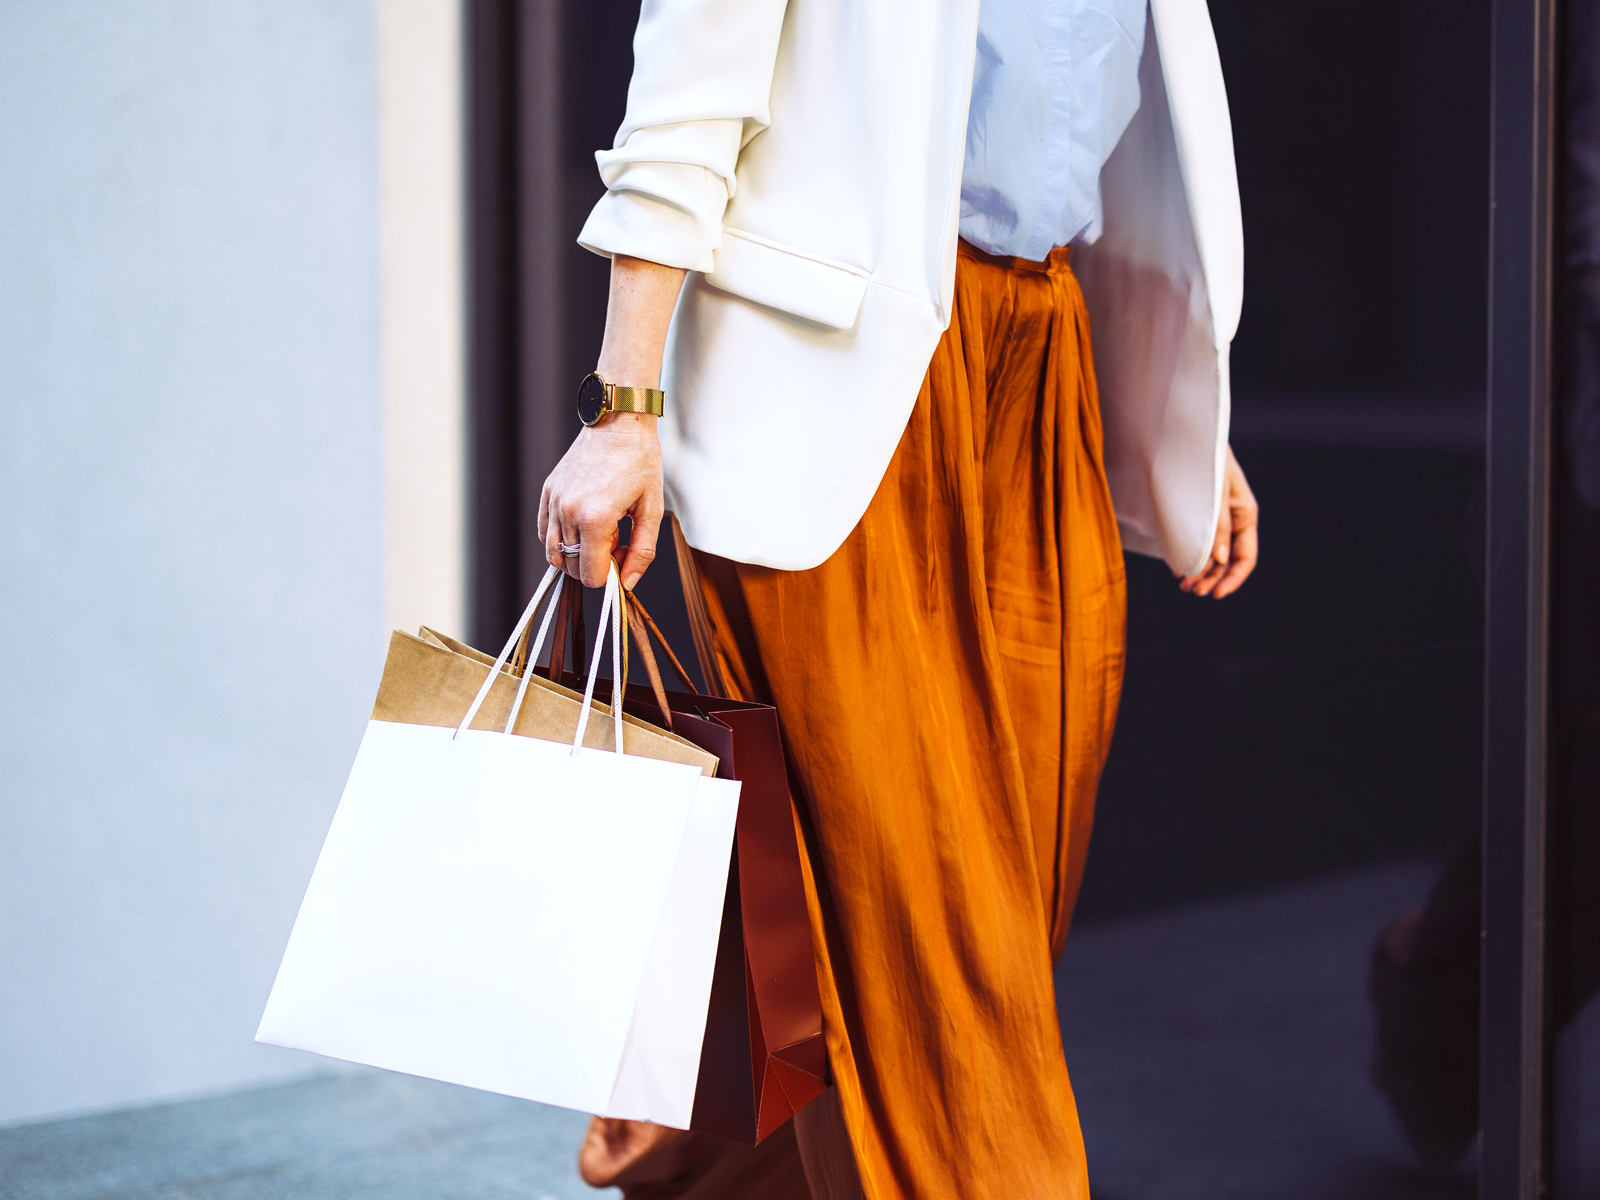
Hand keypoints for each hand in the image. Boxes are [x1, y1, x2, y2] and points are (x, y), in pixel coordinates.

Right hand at [537, 253, 686, 590]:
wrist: (619, 422)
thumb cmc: (639, 460)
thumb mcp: (652, 510)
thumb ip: (642, 552)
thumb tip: (628, 583)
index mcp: (595, 519)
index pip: (590, 576)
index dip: (609, 576)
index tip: (622, 559)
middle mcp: (568, 511)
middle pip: (570, 568)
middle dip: (594, 565)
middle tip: (615, 542)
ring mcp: (554, 501)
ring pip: (553, 553)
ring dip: (576, 554)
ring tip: (600, 532)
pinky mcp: (548, 492)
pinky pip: (545, 532)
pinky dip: (560, 538)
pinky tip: (582, 525)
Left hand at [1179, 445, 1258, 598]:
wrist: (1185, 433)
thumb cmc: (1204, 459)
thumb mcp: (1214, 493)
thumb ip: (1217, 527)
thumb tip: (1218, 561)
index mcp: (1245, 514)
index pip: (1245, 557)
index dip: (1232, 579)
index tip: (1215, 594)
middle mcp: (1233, 519)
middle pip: (1228, 560)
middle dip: (1212, 579)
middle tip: (1192, 591)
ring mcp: (1215, 518)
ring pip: (1212, 555)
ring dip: (1200, 572)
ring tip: (1184, 585)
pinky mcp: (1196, 514)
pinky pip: (1198, 542)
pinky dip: (1190, 558)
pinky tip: (1178, 569)